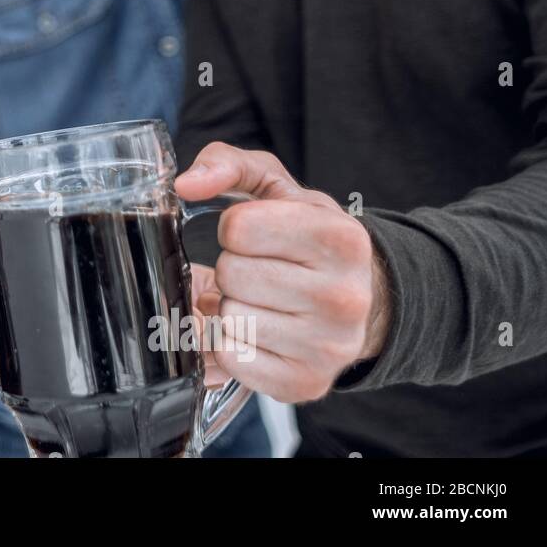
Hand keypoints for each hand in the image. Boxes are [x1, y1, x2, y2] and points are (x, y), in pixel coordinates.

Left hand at [175, 143, 391, 402]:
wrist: (360, 299)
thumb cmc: (307, 239)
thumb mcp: (277, 188)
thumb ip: (227, 164)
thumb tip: (186, 183)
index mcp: (340, 238)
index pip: (239, 227)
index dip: (235, 229)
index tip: (255, 236)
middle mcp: (344, 297)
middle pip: (231, 275)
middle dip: (232, 269)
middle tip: (259, 271)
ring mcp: (327, 347)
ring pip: (229, 318)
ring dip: (231, 307)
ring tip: (260, 301)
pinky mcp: (304, 383)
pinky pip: (230, 358)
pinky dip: (230, 343)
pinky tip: (258, 332)